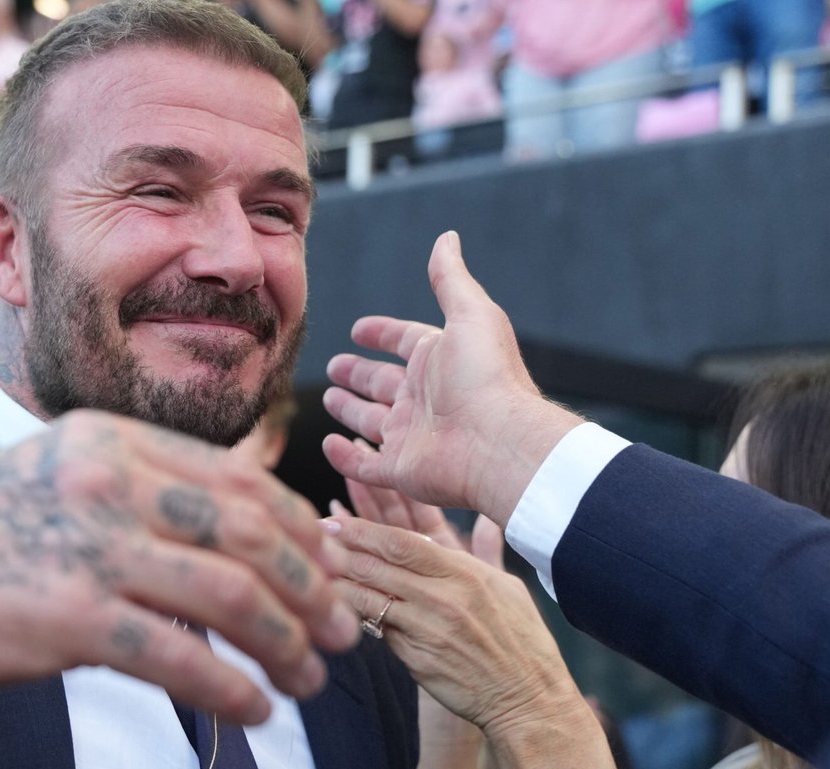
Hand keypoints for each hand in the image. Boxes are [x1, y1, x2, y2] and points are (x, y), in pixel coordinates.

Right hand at [0, 409, 359, 724]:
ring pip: (231, 595)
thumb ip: (134, 495)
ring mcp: (88, 545)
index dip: (301, 530)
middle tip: (342, 631)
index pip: (238, 478)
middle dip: (312, 588)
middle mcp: (105, 479)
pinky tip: (255, 711)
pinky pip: (181, 659)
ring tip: (310, 680)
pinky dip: (233, 690)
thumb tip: (226, 549)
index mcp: (106, 439)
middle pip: (252, 531)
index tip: (327, 572)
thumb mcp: (50, 481)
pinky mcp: (68, 617)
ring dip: (287, 645)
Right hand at [322, 231, 582, 525]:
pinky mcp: (401, 470)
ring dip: (350, 410)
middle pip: (383, 382)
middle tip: (333, 366)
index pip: (404, 342)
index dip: (382, 334)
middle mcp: (425, 398)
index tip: (359, 329)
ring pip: (372, 422)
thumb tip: (447, 237)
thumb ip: (450, 277)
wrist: (499, 443)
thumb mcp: (470, 313)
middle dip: (358, 373)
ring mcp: (412, 436)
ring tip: (329, 398)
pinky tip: (329, 444)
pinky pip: (365, 465)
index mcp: (440, 361)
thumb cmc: (488, 377)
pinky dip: (346, 457)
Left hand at [329, 468, 493, 768]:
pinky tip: (328, 606)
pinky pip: (377, 631)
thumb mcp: (510, 589)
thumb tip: (486, 518)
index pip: (404, 541)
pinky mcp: (417, 660)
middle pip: (380, 565)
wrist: (528, 700)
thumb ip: (486, 551)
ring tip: (308, 567)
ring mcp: (429, 630)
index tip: (334, 519)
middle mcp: (445, 598)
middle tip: (308, 536)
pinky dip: (352, 615)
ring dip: (337, 580)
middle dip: (341, 547)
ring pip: (371, 597)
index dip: (364, 528)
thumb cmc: (521, 643)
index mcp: (466, 573)